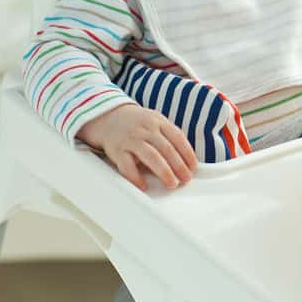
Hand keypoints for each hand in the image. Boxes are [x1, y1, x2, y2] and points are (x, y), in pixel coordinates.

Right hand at [77, 104, 197, 190]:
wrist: (109, 116)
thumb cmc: (138, 124)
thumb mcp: (156, 122)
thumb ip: (169, 137)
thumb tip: (186, 160)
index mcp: (159, 122)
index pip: (178, 138)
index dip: (188, 154)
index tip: (193, 168)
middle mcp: (146, 130)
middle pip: (166, 149)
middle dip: (179, 166)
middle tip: (186, 179)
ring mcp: (131, 139)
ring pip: (151, 156)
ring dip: (164, 171)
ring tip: (172, 184)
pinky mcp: (117, 150)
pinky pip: (127, 166)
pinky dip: (136, 177)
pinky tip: (144, 186)